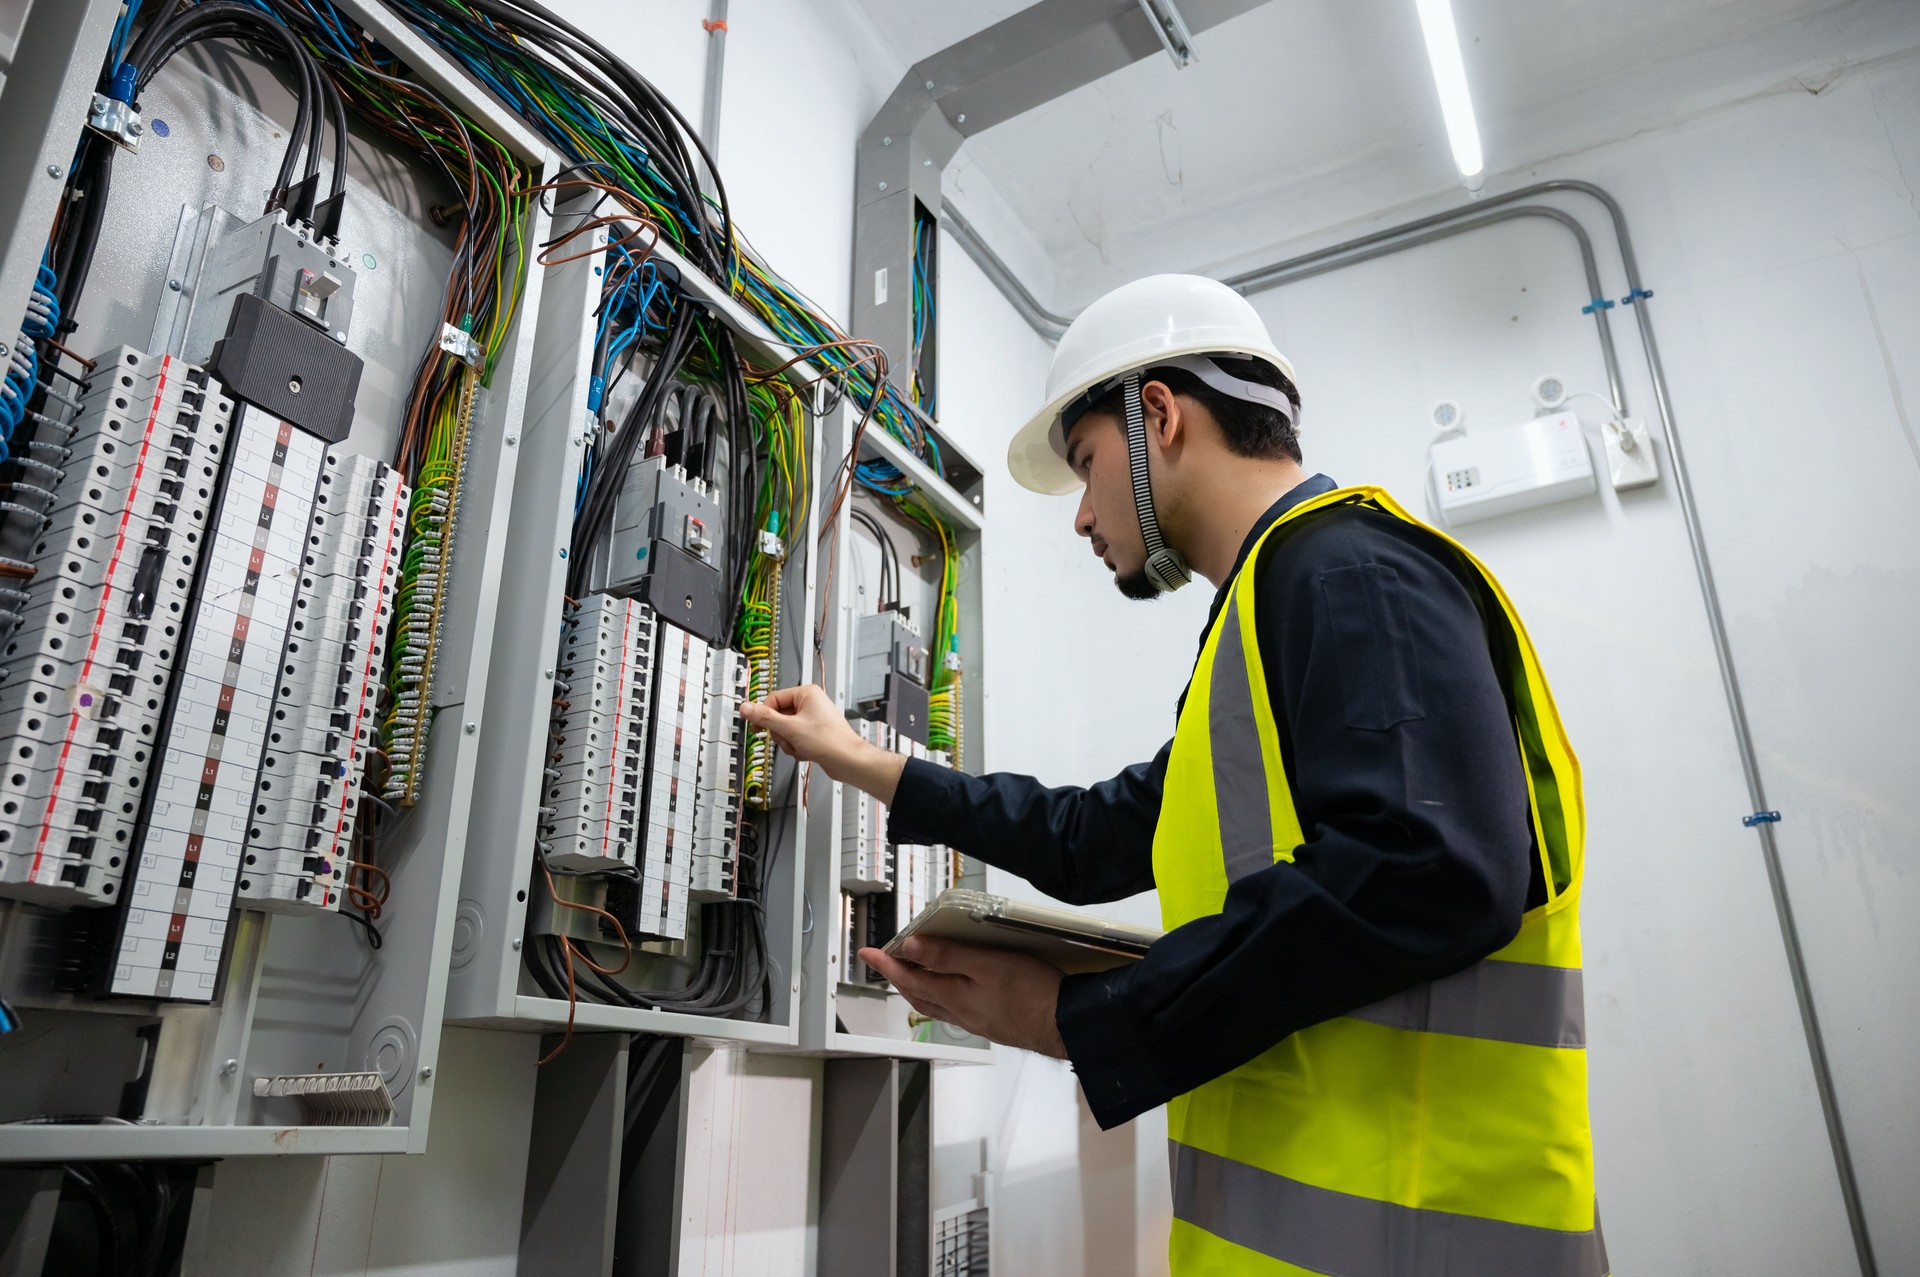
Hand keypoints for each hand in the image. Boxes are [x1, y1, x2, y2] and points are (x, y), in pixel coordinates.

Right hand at [741, 684, 904, 802]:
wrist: (847, 761)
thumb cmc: (829, 741)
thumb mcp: (790, 728)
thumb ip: (765, 718)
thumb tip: (746, 708)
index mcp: (806, 693)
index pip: (773, 699)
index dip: (764, 714)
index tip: (756, 726)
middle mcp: (810, 703)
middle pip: (778, 716)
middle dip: (781, 732)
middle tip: (789, 738)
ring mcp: (812, 719)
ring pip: (785, 730)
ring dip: (789, 742)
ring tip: (800, 746)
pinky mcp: (814, 733)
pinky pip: (794, 738)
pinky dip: (796, 747)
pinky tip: (806, 752)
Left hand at [860, 937, 1067, 1058]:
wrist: (1063, 1025)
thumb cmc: (1031, 992)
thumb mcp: (987, 965)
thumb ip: (948, 956)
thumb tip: (911, 948)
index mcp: (954, 995)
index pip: (909, 978)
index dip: (886, 964)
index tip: (867, 953)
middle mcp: (959, 1011)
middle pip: (917, 995)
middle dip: (897, 978)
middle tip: (884, 962)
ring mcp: (975, 1020)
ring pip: (934, 1004)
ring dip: (917, 988)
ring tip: (909, 974)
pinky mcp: (991, 1022)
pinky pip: (953, 1010)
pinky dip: (941, 997)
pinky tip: (950, 992)